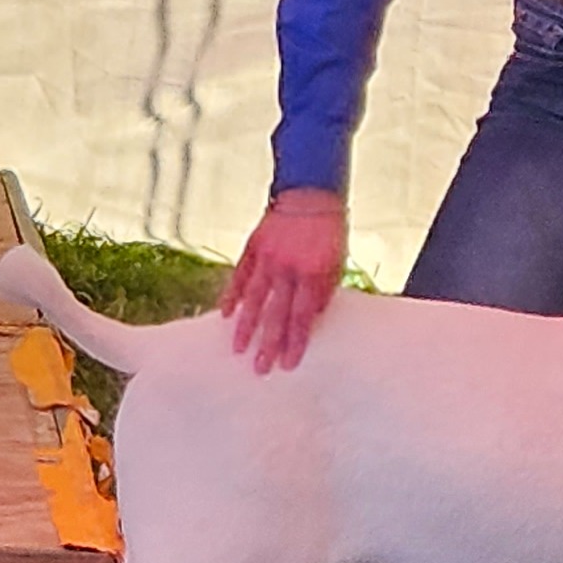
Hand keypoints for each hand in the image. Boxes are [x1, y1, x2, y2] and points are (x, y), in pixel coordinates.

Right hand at [220, 187, 346, 373]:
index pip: (301, 316)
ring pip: (254, 298)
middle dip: (268, 343)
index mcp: (313, 273)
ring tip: (237, 349)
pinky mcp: (253, 247)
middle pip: (276, 313)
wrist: (310, 194)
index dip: (295, 341)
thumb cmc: (329, 231)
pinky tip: (225, 314)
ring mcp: (267, 257)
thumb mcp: (337, 263)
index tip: (288, 364)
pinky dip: (232, 295)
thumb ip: (322, 292)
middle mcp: (288, 268)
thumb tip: (308, 320)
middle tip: (260, 369)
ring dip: (245, 326)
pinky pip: (240, 275)